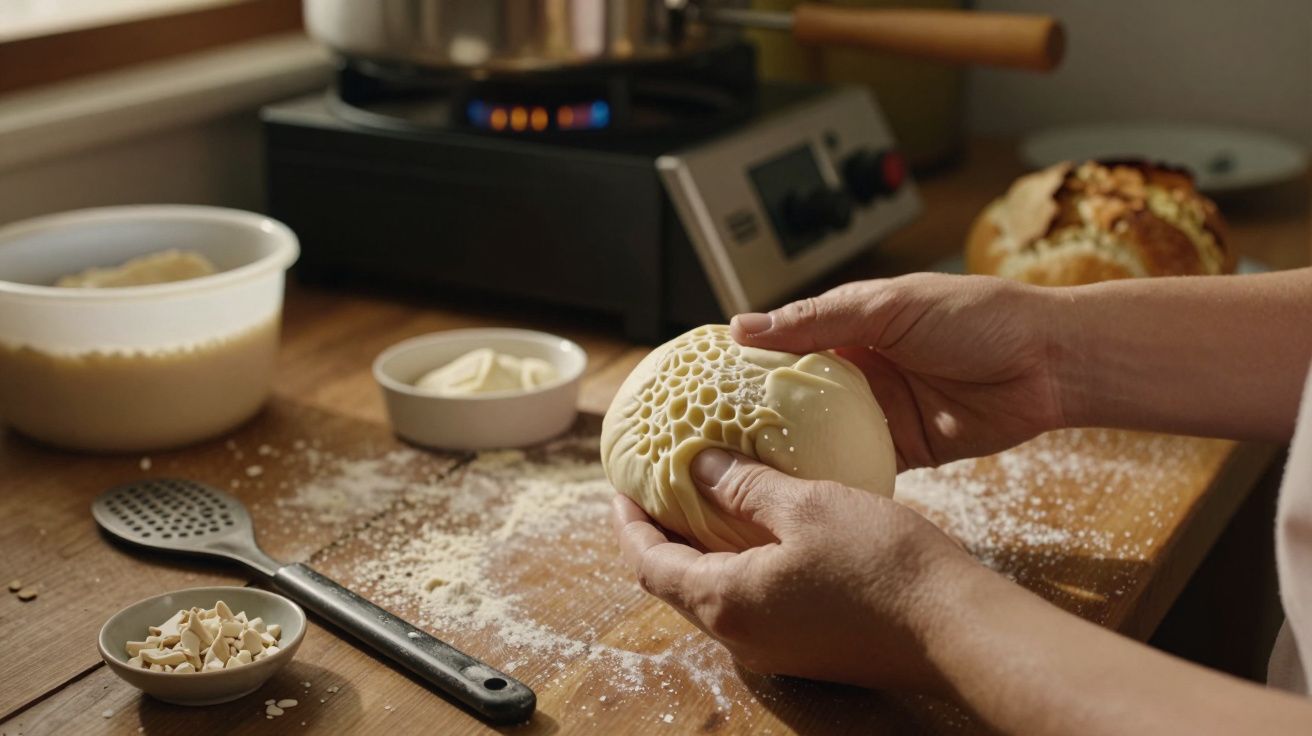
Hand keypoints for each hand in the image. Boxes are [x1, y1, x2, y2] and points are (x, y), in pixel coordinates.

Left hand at [611, 448, 974, 692]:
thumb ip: (744, 486)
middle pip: (674, 585)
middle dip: (659, 536)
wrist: (957, 629)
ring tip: (705, 502)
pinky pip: (750, 604)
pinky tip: (759, 531)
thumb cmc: (883, 563)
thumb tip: (698, 466)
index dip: (627, 525)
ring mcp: (774, 650)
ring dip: (699, 551)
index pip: (648, 564)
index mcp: (726, 603)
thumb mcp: (806, 505)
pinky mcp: (807, 649)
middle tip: (659, 490)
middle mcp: (741, 637)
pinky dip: (736, 565)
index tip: (620, 488)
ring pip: (713, 596)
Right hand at [731, 273, 1066, 468]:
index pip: (782, 345)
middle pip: (793, 397)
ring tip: (738, 473)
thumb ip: (817, 319)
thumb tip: (743, 326)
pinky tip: (797, 491)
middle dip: (756, 417)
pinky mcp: (904, 449)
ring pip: (819, 436)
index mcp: (849, 326)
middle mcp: (858, 370)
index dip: (742, 364)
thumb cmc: (977, 316)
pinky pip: (857, 465)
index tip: (697, 386)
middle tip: (707, 440)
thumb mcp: (888, 306)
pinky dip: (831, 477)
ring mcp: (879, 412)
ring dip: (789, 452)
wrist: (1050, 364)